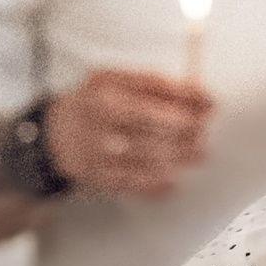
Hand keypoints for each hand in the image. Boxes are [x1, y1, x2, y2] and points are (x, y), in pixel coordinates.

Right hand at [45, 67, 210, 198]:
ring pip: (146, 154)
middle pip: (151, 121)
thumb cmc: (95, 105)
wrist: (54, 136)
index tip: (211, 102)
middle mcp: (100, 117)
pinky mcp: (97, 176)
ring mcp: (97, 149)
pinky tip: (174, 181)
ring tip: (198, 153)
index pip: (153, 87)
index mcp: (106, 88)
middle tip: (203, 131)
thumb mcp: (116, 81)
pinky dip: (156, 183)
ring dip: (178, 155)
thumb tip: (200, 95)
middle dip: (185, 127)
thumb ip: (154, 84)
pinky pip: (133, 182)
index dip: (186, 95)